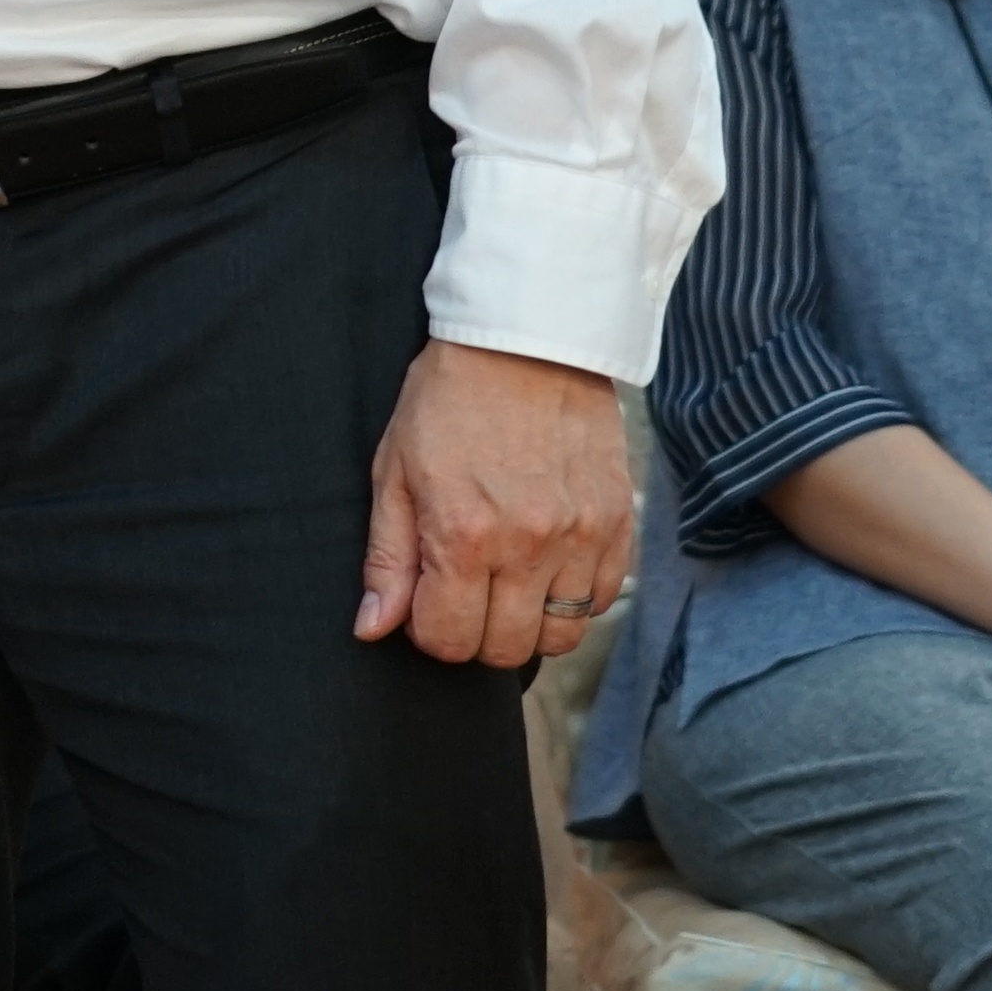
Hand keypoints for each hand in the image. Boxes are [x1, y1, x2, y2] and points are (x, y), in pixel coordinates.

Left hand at [356, 341, 637, 663]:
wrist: (527, 341)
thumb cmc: (451, 400)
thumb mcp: (394, 471)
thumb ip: (387, 558)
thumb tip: (373, 626)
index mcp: (465, 534)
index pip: (449, 640)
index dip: (430, 631)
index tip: (427, 602)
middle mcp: (529, 545)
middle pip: (507, 649)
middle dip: (476, 635)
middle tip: (465, 593)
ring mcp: (581, 537)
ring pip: (561, 636)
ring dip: (529, 624)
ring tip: (508, 584)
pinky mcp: (618, 524)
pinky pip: (601, 600)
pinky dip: (573, 599)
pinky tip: (547, 567)